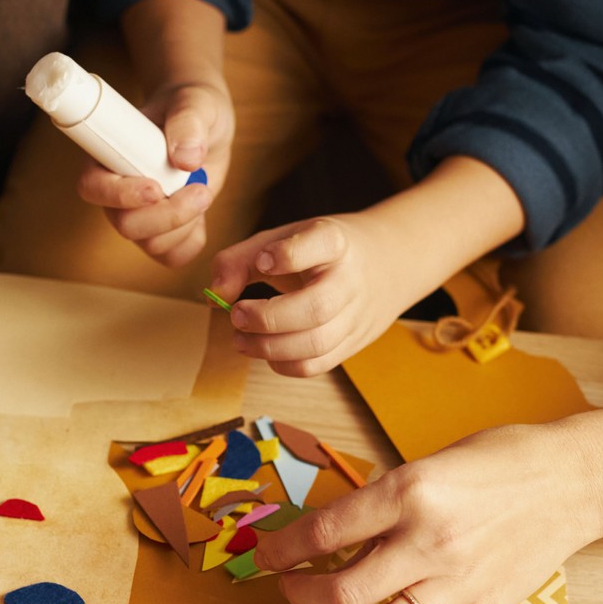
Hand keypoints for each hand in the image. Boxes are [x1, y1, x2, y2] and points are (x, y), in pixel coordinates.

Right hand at [75, 78, 230, 267]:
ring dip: (184, 225)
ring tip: (204, 189)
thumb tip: (186, 158)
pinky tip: (202, 210)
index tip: (155, 188)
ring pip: (150, 244)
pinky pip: (172, 255)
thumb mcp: (195, 103)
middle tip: (200, 189)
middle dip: (167, 215)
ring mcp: (138, 215)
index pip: (93, 188)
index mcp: (106, 155)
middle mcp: (116, 192)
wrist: (205, 121)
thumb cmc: (191, 105)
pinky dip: (192, 240)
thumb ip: (187, 123)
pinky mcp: (163, 231)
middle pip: (125, 225)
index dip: (120, 195)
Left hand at [211, 211, 422, 376]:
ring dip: (270, 348)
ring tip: (240, 339)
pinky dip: (284, 365)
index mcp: (336, 242)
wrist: (386, 264)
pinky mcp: (353, 343)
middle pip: (316, 307)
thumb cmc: (319, 252)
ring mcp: (355, 315)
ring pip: (316, 343)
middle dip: (269, 317)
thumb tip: (216, 295)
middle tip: (237, 315)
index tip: (262, 262)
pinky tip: (265, 351)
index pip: (322, 244)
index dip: (288, 255)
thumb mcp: (283, 238)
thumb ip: (240, 260)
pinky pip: (318, 365)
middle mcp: (351, 280)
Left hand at [254, 422, 597, 603]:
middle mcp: (430, 541)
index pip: (324, 532)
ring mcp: (458, 582)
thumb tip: (336, 539)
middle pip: (341, 593)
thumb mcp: (430, 462)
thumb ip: (384, 503)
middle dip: (301, 596)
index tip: (267, 556)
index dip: (282, 550)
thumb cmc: (502, 460)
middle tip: (293, 587)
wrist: (574, 480)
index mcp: (411, 491)